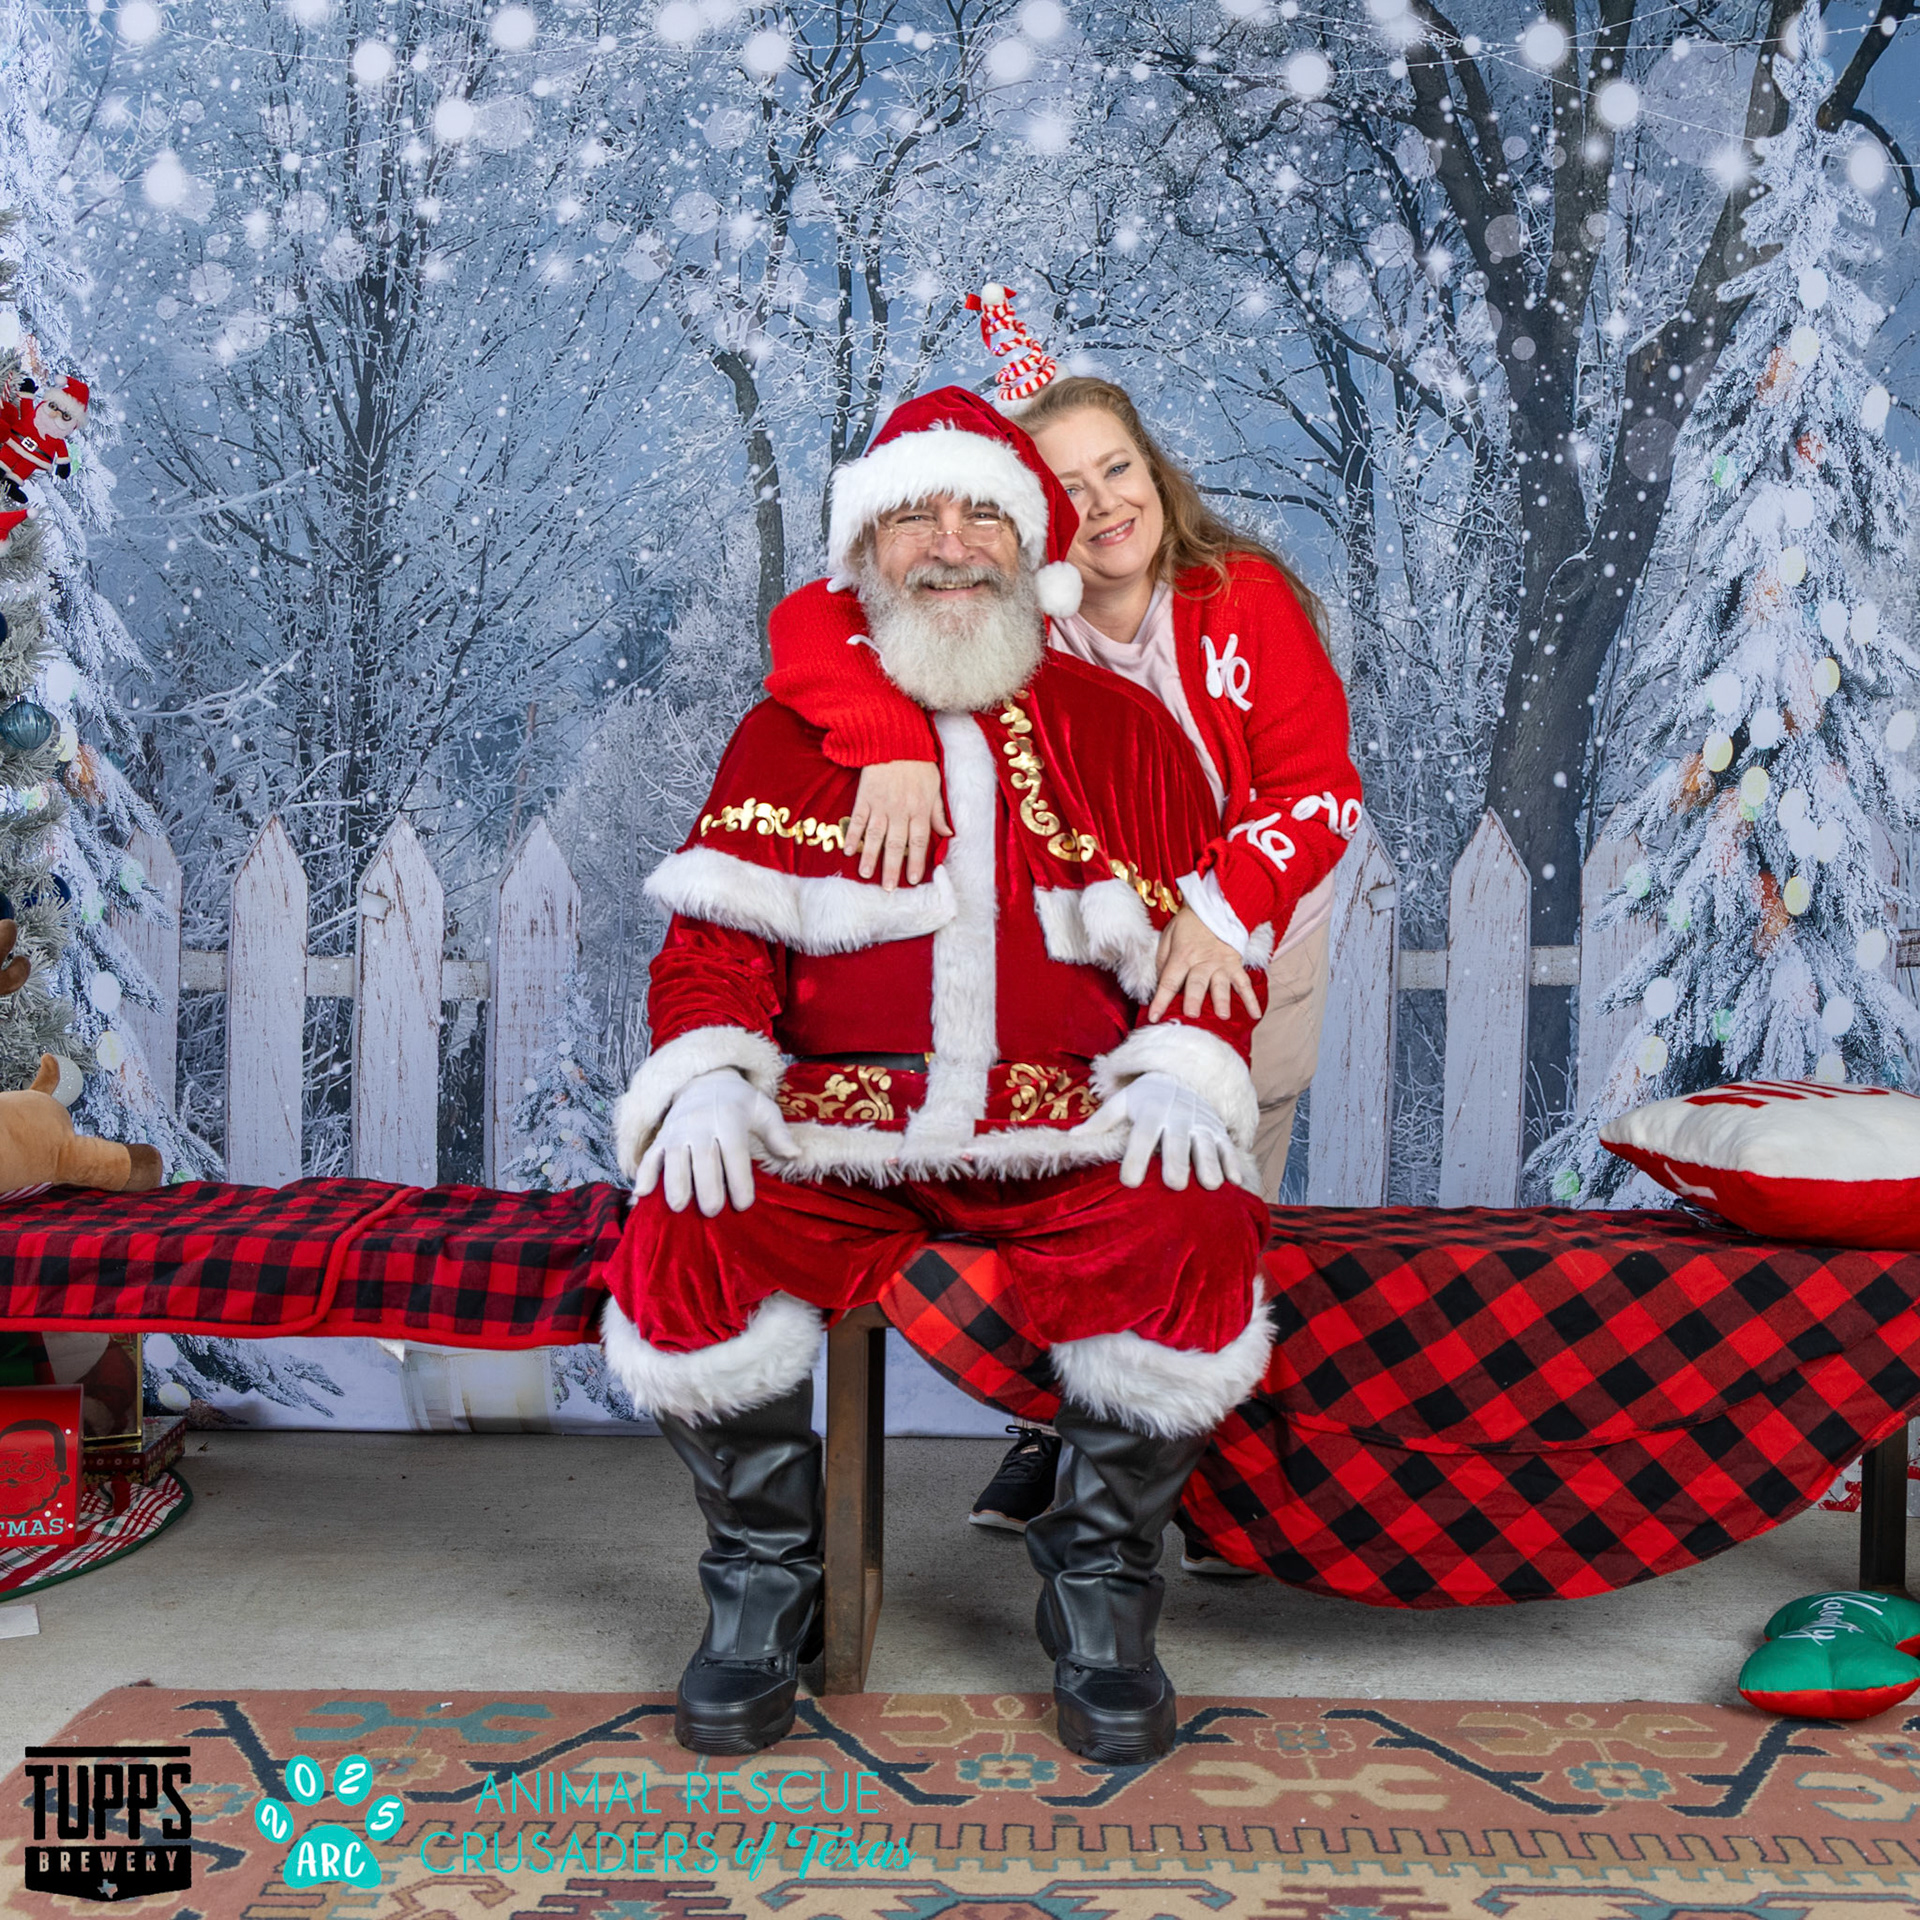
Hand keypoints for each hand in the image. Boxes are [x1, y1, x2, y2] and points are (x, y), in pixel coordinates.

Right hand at [635, 1070, 797, 1216]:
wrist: (704, 1079)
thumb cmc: (738, 1102)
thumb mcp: (763, 1108)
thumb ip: (778, 1132)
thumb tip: (794, 1154)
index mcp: (729, 1120)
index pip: (735, 1153)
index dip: (739, 1181)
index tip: (744, 1205)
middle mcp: (701, 1125)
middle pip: (703, 1158)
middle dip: (706, 1186)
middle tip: (712, 1211)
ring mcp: (678, 1131)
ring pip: (674, 1158)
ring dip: (674, 1182)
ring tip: (678, 1206)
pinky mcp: (661, 1137)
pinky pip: (650, 1155)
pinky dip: (644, 1174)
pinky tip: (642, 1194)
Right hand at [847, 760, 950, 890]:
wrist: (895, 739)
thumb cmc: (918, 764)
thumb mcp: (935, 787)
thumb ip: (938, 813)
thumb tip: (948, 834)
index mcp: (920, 809)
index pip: (920, 841)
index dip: (917, 861)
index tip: (914, 880)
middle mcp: (901, 810)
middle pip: (897, 844)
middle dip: (893, 868)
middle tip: (888, 889)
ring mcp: (881, 804)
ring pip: (876, 836)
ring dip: (870, 857)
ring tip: (866, 875)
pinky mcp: (865, 796)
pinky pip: (858, 819)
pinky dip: (853, 835)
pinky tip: (848, 850)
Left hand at [1078, 1070, 1232, 1191]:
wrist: (1180, 1076)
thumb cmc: (1145, 1098)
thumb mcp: (1123, 1102)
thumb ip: (1101, 1121)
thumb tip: (1071, 1137)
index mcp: (1150, 1112)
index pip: (1141, 1135)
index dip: (1135, 1157)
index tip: (1129, 1182)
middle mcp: (1176, 1116)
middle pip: (1176, 1141)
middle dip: (1177, 1161)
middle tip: (1175, 1184)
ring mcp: (1200, 1123)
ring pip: (1205, 1143)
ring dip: (1209, 1163)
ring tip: (1211, 1185)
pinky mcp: (1217, 1129)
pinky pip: (1227, 1145)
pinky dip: (1231, 1161)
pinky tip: (1234, 1180)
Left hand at [1149, 906, 1260, 1023]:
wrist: (1213, 907)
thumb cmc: (1186, 927)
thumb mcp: (1167, 937)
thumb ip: (1163, 961)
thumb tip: (1161, 985)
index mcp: (1182, 956)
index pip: (1169, 981)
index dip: (1160, 1000)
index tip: (1154, 1017)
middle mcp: (1202, 962)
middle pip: (1197, 982)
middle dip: (1194, 999)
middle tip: (1192, 1015)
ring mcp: (1221, 964)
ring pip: (1222, 984)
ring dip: (1222, 1000)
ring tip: (1223, 1016)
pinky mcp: (1235, 965)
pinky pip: (1245, 983)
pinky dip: (1252, 999)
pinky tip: (1255, 1015)